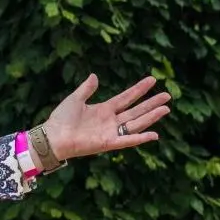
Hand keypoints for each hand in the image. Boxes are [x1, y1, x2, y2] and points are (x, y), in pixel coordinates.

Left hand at [40, 74, 170, 161]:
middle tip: (168, 95)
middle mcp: (110, 121)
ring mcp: (110, 132)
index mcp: (103, 109)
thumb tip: (94, 76)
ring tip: (166, 109)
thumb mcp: (74, 99)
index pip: (126, 97)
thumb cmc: (60, 120)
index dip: (139, 89)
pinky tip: (155, 134)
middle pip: (136, 111)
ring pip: (136, 123)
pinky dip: (140, 138)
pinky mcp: (108, 143)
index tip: (153, 80)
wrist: (52, 137)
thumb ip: (86, 89)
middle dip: (152, 103)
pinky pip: (127, 140)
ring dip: (151, 117)